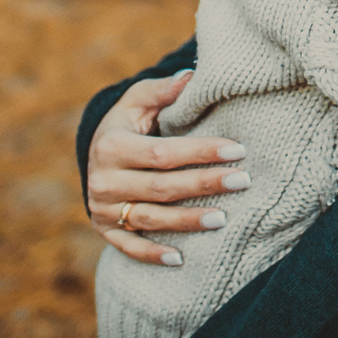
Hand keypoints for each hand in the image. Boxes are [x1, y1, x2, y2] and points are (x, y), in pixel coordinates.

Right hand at [85, 71, 249, 265]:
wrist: (95, 154)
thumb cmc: (127, 123)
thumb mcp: (137, 100)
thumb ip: (162, 91)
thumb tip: (191, 78)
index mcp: (111, 146)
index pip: (163, 154)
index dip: (201, 152)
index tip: (238, 150)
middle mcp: (104, 181)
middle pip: (162, 188)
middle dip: (204, 184)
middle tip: (243, 181)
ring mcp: (103, 209)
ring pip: (150, 219)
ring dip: (188, 221)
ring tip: (224, 218)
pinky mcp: (105, 231)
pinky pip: (130, 247)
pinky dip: (153, 255)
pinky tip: (181, 259)